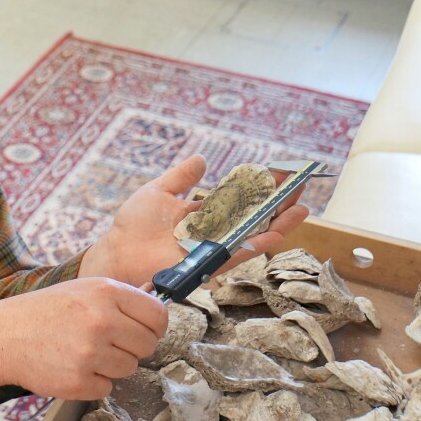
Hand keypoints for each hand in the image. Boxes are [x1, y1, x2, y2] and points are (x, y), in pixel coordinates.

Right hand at [0, 278, 167, 399]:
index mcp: (106, 292)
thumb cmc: (46, 310)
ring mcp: (91, 352)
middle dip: (132, 346)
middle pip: (148, 345)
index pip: (158, 315)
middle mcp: (102, 320)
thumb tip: (156, 313)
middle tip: (108, 341)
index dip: (154, 325)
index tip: (144, 329)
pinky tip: (74, 365)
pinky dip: (94, 381)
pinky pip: (107, 387)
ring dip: (112, 364)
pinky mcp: (80, 381)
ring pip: (130, 368)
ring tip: (85, 350)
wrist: (5, 335)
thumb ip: (119, 299)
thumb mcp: (83, 289)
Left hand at [78, 155, 309, 286]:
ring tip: (303, 206)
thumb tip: (202, 159)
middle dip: (278, 201)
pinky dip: (261, 242)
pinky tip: (280, 231)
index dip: (260, 185)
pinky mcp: (210, 261)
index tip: (281, 171)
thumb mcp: (158, 191)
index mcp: (203, 213)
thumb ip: (182, 177)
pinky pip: (241, 251)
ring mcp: (214, 245)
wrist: (117, 252)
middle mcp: (213, 230)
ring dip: (280, 221)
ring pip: (255, 233)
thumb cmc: (132, 226)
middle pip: (253, 214)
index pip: (239, 196)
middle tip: (302, 185)